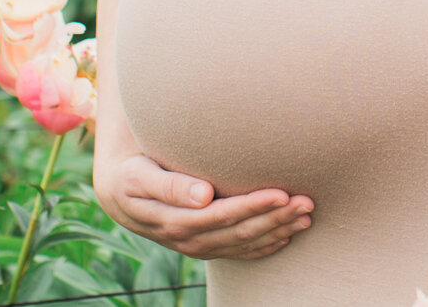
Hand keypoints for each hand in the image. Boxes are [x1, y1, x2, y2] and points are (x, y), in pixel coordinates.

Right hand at [94, 151, 312, 259]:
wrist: (120, 196)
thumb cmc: (132, 175)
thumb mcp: (140, 176)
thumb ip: (170, 185)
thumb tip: (203, 194)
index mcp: (176, 222)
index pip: (223, 216)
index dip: (253, 207)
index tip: (281, 193)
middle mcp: (191, 239)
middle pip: (241, 232)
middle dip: (276, 218)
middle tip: (307, 201)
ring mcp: (200, 246)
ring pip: (246, 244)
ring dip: (278, 230)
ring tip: (307, 215)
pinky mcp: (207, 246)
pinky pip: (241, 251)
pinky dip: (267, 244)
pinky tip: (289, 234)